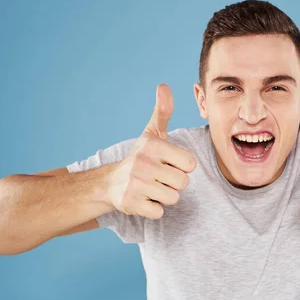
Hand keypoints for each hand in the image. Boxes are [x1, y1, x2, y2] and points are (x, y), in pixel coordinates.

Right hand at [106, 84, 196, 218]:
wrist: (110, 182)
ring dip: (165, 196)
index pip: (190, 163)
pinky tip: (144, 199)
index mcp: (153, 146)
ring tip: (152, 187)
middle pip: (183, 183)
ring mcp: (136, 185)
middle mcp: (143, 164)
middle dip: (174, 183)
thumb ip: (162, 111)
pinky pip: (159, 212)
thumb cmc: (140, 156)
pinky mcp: (131, 204)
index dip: (182, 166)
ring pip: (173, 198)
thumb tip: (163, 86)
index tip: (168, 163)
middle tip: (159, 177)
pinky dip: (153, 209)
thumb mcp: (151, 133)